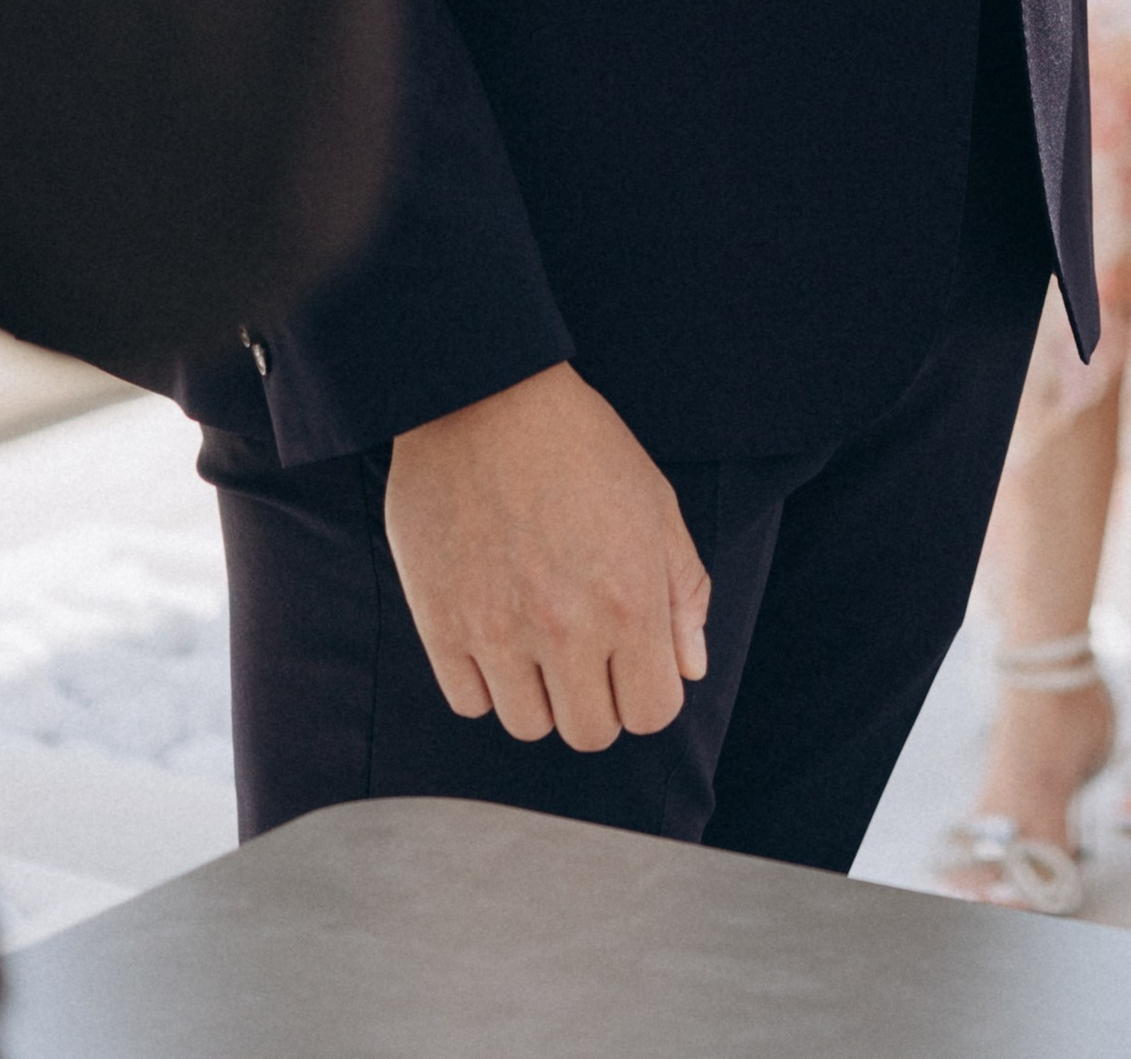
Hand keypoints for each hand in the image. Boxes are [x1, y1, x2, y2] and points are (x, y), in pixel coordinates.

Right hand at [383, 362, 710, 750]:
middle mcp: (567, 628)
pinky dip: (486, 681)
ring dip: (540, 693)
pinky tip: (496, 632)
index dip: (648, 693)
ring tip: (538, 638)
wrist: (484, 396)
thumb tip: (689, 666)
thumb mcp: (655, 503)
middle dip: (597, 700)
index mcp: (629, 599)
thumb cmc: (580, 445)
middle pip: (590, 733)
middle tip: (586, 652)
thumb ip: (683, 591)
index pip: (652, 713)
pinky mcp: (441, 625)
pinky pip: (471, 702)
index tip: (634, 663)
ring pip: (529, 726)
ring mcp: (499, 632)